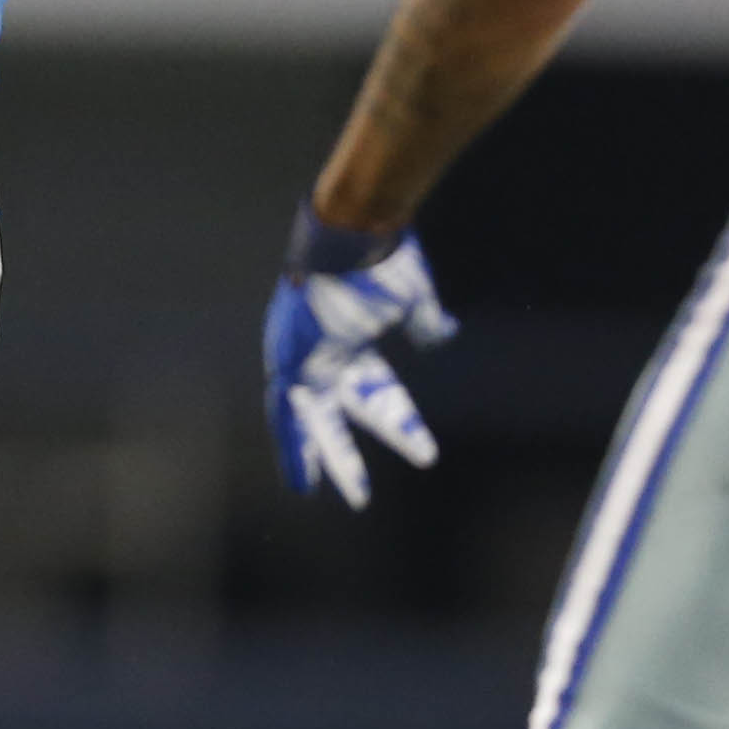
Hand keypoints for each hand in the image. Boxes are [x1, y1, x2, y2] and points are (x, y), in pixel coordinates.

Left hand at [263, 212, 455, 507]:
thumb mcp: (414, 298)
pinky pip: (284, 412)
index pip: (378, 391)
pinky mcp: (289, 358)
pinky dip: (291, 445)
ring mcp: (303, 355)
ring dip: (313, 457)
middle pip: (336, 414)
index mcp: (354, 338)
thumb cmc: (383, 260)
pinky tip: (300, 479)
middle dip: (344, 454)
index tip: (425, 453)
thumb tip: (443, 334)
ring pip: (304, 419)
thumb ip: (425, 321)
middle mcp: (325, 351)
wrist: (352, 232)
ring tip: (312, 495)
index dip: (400, 424)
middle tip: (358, 495)